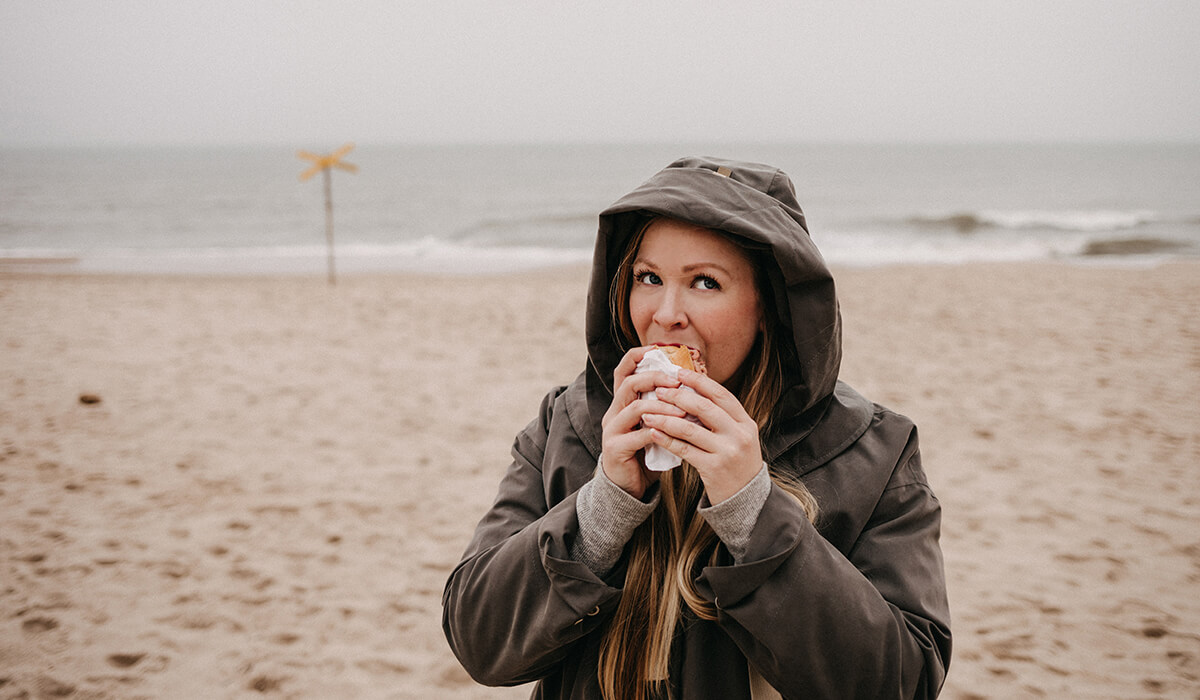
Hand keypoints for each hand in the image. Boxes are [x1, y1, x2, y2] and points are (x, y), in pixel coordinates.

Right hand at [600, 346, 687, 498]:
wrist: (630, 486)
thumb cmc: (647, 452)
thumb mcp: (656, 425)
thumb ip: (665, 407)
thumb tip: (693, 387)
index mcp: (622, 403)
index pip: (624, 370)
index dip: (638, 357)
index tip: (659, 350)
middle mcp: (613, 412)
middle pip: (629, 384)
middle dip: (655, 379)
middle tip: (677, 383)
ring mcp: (612, 430)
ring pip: (635, 408)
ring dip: (662, 407)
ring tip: (683, 410)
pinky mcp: (615, 448)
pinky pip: (638, 435)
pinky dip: (659, 432)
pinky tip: (674, 434)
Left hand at [639, 369, 761, 503]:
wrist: (746, 500)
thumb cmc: (736, 464)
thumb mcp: (738, 438)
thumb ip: (722, 418)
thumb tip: (693, 392)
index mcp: (746, 423)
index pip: (721, 395)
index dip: (699, 382)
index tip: (679, 373)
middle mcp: (739, 435)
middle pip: (705, 408)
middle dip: (678, 396)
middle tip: (659, 389)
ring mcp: (727, 452)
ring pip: (690, 429)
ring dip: (666, 418)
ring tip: (648, 412)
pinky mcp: (713, 468)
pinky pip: (684, 449)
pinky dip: (666, 439)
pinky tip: (653, 433)